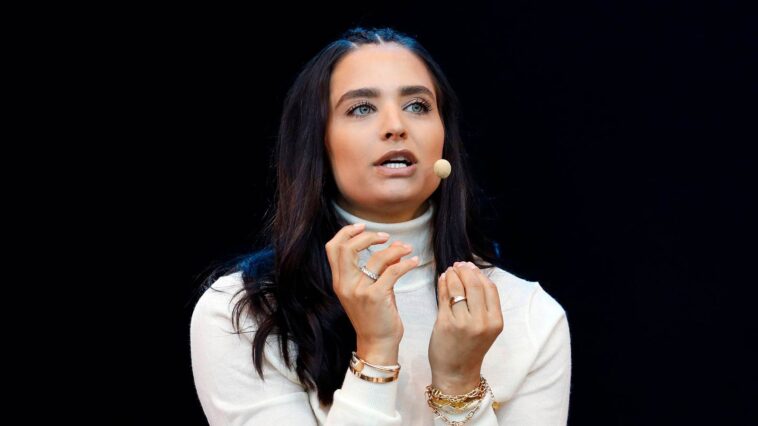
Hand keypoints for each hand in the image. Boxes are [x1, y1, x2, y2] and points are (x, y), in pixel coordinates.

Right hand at [325, 223, 419, 363]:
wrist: (377, 344)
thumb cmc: (374, 316)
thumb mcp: (369, 290)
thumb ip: (377, 268)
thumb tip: (393, 244)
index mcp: (339, 281)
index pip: (333, 248)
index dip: (346, 233)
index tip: (362, 227)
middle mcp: (345, 285)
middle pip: (348, 248)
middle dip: (368, 236)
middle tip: (385, 237)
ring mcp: (359, 291)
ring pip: (376, 258)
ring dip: (395, 249)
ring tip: (408, 249)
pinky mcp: (376, 297)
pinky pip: (393, 271)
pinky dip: (406, 263)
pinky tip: (414, 262)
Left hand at [428, 261, 503, 393]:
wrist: (456, 373)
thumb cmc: (470, 348)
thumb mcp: (485, 328)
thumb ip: (483, 305)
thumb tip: (473, 275)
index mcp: (495, 322)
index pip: (490, 288)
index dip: (479, 273)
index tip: (470, 267)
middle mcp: (482, 322)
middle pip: (474, 284)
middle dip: (464, 270)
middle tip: (457, 265)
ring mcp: (463, 323)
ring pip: (457, 288)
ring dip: (452, 275)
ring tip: (449, 271)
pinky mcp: (445, 324)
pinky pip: (444, 297)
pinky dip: (442, 284)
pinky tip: (442, 280)